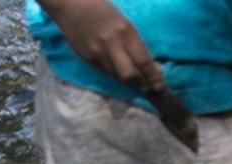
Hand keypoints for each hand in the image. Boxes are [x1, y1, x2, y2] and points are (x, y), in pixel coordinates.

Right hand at [36, 0, 164, 94]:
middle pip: (130, 76)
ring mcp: (98, 53)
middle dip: (142, 84)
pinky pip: (106, 73)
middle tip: (149, 88)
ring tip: (138, 84)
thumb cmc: (100, 8)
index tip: (160, 86)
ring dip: (130, 84)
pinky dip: (117, 76)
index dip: (153, 77)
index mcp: (124, 31)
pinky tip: (121, 75)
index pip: (143, 61)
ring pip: (118, 78)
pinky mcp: (88, 59)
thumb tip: (147, 65)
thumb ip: (133, 42)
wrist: (70, 5)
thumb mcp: (122, 21)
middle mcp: (112, 44)